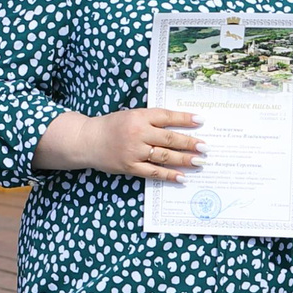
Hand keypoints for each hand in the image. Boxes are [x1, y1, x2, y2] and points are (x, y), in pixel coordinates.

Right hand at [85, 108, 205, 181]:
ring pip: (164, 156)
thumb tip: (179, 127)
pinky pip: (153, 172)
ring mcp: (134, 151)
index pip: (167, 117)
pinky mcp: (130, 166)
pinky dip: (169, 175)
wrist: (87, 140)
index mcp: (139, 116)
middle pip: (169, 138)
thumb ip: (152, 120)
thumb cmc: (112, 126)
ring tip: (199, 161)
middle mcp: (138, 133)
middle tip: (205, 147)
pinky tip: (182, 177)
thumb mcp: (132, 116)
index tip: (201, 121)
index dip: (185, 119)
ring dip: (184, 159)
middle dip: (189, 143)